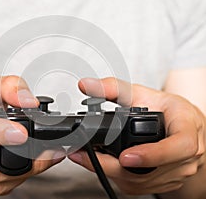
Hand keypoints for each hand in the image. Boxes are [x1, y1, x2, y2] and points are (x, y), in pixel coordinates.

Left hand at [69, 77, 205, 194]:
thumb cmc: (167, 109)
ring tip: (85, 157)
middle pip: (149, 172)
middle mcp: (185, 158)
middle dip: (112, 166)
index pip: (179, 147)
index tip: (125, 156)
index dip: (153, 155)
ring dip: (109, 172)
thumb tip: (86, 85)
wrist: (182, 126)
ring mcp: (176, 174)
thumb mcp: (143, 93)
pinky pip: (138, 186)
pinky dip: (116, 176)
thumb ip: (113, 88)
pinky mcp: (163, 183)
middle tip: (84, 155)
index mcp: (187, 130)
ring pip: (140, 183)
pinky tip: (101, 163)